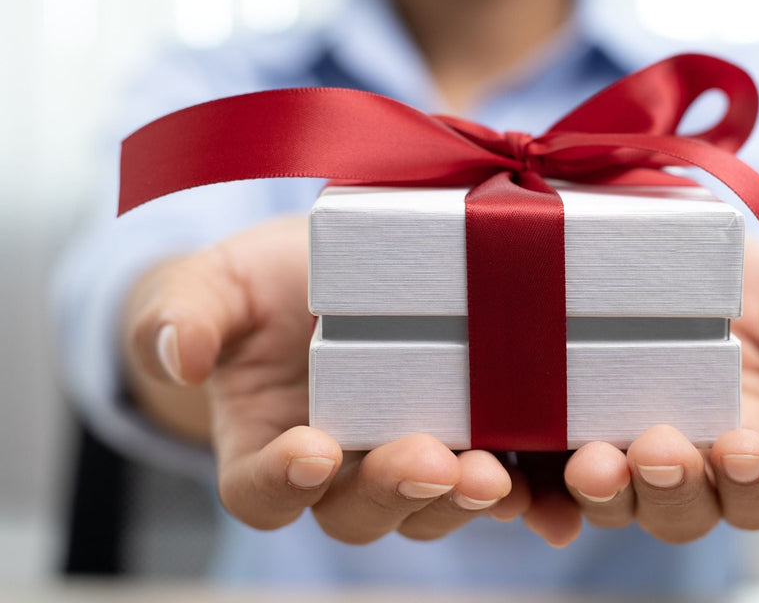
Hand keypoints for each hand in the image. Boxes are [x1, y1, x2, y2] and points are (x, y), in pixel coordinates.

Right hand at [122, 216, 534, 541]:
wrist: (332, 275)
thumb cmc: (264, 284)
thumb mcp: (218, 283)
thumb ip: (185, 313)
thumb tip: (179, 352)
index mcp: (267, 444)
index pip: (261, 489)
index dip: (283, 481)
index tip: (313, 450)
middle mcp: (342, 468)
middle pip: (360, 510)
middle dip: (397, 491)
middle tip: (434, 462)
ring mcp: (408, 458)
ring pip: (434, 504)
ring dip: (466, 499)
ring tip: (498, 476)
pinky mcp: (472, 439)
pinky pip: (500, 483)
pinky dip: (529, 499)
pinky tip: (553, 500)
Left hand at [544, 238, 758, 543]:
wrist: (669, 256)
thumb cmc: (743, 285)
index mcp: (747, 447)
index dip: (756, 483)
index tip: (743, 446)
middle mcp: (681, 466)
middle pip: (681, 511)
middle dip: (670, 489)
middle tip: (658, 449)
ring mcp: (615, 454)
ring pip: (611, 502)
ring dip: (601, 494)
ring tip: (591, 463)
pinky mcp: (555, 435)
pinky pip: (541, 480)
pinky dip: (532, 492)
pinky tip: (517, 483)